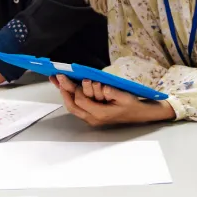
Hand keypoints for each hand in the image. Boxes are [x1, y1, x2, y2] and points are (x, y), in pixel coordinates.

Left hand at [50, 75, 173, 126]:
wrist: (138, 114)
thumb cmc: (131, 104)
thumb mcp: (125, 97)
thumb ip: (113, 93)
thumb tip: (103, 88)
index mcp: (100, 114)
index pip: (81, 101)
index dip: (77, 89)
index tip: (75, 78)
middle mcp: (93, 118)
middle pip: (72, 106)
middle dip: (64, 90)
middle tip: (57, 77)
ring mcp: (91, 118)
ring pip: (72, 107)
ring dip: (64, 93)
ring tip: (57, 81)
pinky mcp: (91, 115)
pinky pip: (76, 107)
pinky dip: (70, 97)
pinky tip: (65, 87)